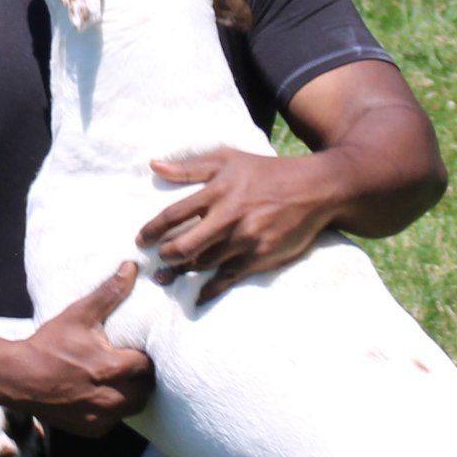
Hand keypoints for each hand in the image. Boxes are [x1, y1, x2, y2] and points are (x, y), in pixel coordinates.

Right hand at [0, 263, 153, 436]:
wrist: (16, 378)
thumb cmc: (48, 344)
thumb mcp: (78, 315)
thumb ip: (109, 292)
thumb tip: (131, 267)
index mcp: (110, 368)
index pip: (147, 364)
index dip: (143, 356)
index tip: (136, 350)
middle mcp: (108, 398)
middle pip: (145, 389)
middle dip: (142, 377)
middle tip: (132, 365)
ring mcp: (99, 417)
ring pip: (133, 408)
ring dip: (131, 395)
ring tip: (122, 380)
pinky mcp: (90, 429)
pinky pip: (114, 421)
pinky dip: (113, 410)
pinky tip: (104, 396)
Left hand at [138, 149, 333, 303]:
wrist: (315, 189)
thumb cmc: (268, 172)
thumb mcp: (229, 159)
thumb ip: (190, 167)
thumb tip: (154, 166)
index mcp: (217, 191)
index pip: (173, 215)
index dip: (152, 230)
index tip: (141, 240)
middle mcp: (228, 218)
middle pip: (183, 246)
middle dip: (165, 256)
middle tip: (157, 259)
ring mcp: (244, 240)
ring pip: (203, 263)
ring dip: (182, 272)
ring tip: (167, 277)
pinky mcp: (259, 257)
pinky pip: (227, 278)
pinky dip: (209, 290)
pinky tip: (197, 296)